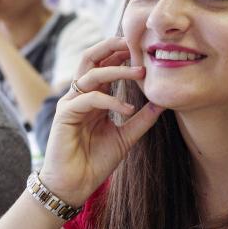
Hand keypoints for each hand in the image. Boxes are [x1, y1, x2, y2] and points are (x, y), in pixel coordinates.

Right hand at [39, 37, 164, 205]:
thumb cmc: (95, 162)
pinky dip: (110, 100)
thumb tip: (163, 102)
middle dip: (112, 46)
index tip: (143, 48)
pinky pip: (89, 98)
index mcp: (94, 97)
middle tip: (136, 43)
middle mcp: (80, 95)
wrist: (75, 185)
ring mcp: (70, 103)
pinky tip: (127, 109)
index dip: (121, 54)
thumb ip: (142, 120)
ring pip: (91, 74)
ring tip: (140, 73)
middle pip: (91, 58)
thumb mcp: (126, 137)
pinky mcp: (64, 114)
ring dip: (117, 70)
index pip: (105, 65)